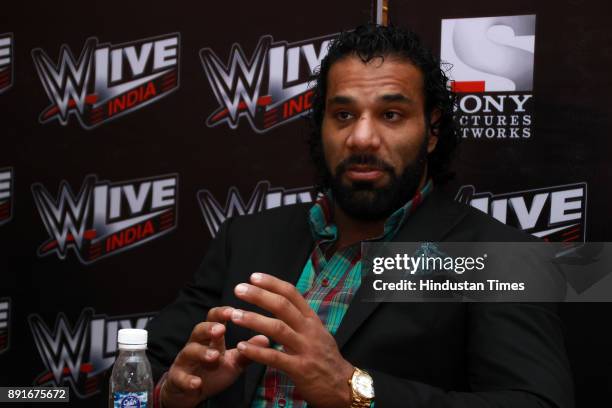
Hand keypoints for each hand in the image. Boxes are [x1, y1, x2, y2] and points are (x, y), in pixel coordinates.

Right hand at [162, 306, 269, 407]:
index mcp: (211, 339)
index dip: (222, 313)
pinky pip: (180, 377)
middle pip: (198, 330)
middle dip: (209, 329)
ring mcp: (185, 361)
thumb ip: (247, 351)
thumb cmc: (213, 371)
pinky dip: (188, 380)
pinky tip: (197, 383)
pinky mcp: (178, 378)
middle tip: (221, 329)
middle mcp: (196, 345)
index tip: (233, 310)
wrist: (189, 392)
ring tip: (214, 357)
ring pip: (189, 351)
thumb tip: (267, 338)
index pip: (214, 319)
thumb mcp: (233, 362)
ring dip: (201, 353)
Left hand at [230, 273, 354, 407]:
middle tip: (239, 289)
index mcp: (312, 320)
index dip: (272, 283)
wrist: (343, 386)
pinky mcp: (300, 369)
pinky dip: (257, 351)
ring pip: (277, 329)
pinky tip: (242, 346)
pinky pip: (275, 357)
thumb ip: (300, 319)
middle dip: (259, 296)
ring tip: (234, 315)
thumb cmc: (326, 359)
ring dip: (253, 320)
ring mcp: (305, 349)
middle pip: (282, 306)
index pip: (292, 294)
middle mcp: (309, 330)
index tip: (254, 277)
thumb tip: (281, 303)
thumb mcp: (318, 333)